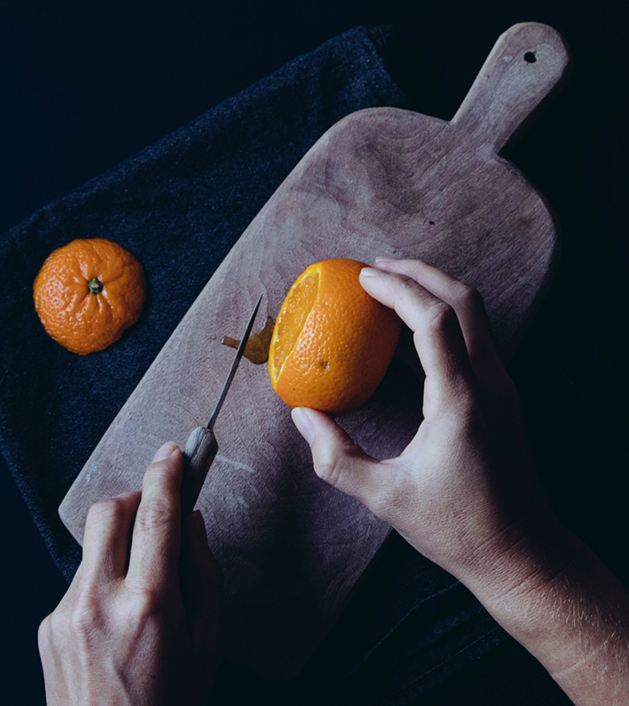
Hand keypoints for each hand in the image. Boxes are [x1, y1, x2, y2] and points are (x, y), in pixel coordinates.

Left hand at [39, 443, 222, 705]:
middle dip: (135, 499)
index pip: (157, 515)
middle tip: (157, 513)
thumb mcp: (208, 645)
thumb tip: (191, 523)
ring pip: (92, 546)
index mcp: (149, 606)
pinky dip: (102, 580)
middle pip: (108, 511)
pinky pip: (79, 580)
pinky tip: (117, 616)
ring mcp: (67, 613)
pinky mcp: (48, 626)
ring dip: (119, 544)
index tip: (175, 453)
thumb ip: (206, 575)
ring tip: (140, 583)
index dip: (167, 474)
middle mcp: (100, 602)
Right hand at [291, 259, 628, 705]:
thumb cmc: (457, 528)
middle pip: (463, 300)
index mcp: (461, 401)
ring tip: (387, 289)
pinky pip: (473, 337)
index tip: (362, 277)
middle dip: (419, 273)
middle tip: (375, 268)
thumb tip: (300, 415)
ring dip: (433, 291)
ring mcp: (501, 386)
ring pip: (474, 314)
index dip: (397, 288)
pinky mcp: (501, 395)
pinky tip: (403, 335)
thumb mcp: (385, 497)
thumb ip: (335, 457)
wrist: (520, 553)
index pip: (434, 320)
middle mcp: (489, 383)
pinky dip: (441, 319)